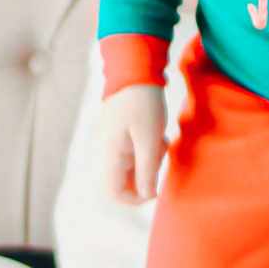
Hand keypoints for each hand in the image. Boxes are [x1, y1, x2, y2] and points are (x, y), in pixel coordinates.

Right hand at [99, 84, 168, 204]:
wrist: (135, 69)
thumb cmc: (143, 103)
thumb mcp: (150, 138)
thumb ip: (147, 169)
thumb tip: (147, 196)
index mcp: (111, 154)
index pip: (114, 192)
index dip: (136, 198)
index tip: (156, 187)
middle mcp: (108, 150)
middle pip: (124, 180)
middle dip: (147, 176)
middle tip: (160, 156)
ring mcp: (114, 141)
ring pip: (132, 166)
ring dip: (150, 161)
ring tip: (161, 141)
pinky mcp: (121, 132)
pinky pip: (135, 151)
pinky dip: (149, 149)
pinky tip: (158, 134)